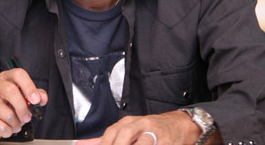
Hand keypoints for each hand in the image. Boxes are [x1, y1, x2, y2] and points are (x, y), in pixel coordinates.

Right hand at [0, 68, 47, 142]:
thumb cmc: (7, 106)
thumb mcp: (23, 98)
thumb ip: (34, 95)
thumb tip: (42, 97)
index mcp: (6, 77)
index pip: (18, 74)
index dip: (29, 86)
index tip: (36, 100)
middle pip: (11, 90)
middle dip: (22, 107)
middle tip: (27, 117)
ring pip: (6, 112)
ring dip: (15, 123)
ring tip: (16, 125)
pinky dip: (6, 130)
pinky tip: (7, 129)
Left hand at [75, 111, 198, 144]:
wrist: (181, 125)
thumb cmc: (152, 129)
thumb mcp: (129, 129)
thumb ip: (108, 138)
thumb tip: (83, 144)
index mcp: (129, 122)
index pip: (112, 132)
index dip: (105, 144)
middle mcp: (141, 125)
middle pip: (124, 135)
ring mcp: (155, 134)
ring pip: (141, 142)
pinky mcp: (166, 143)